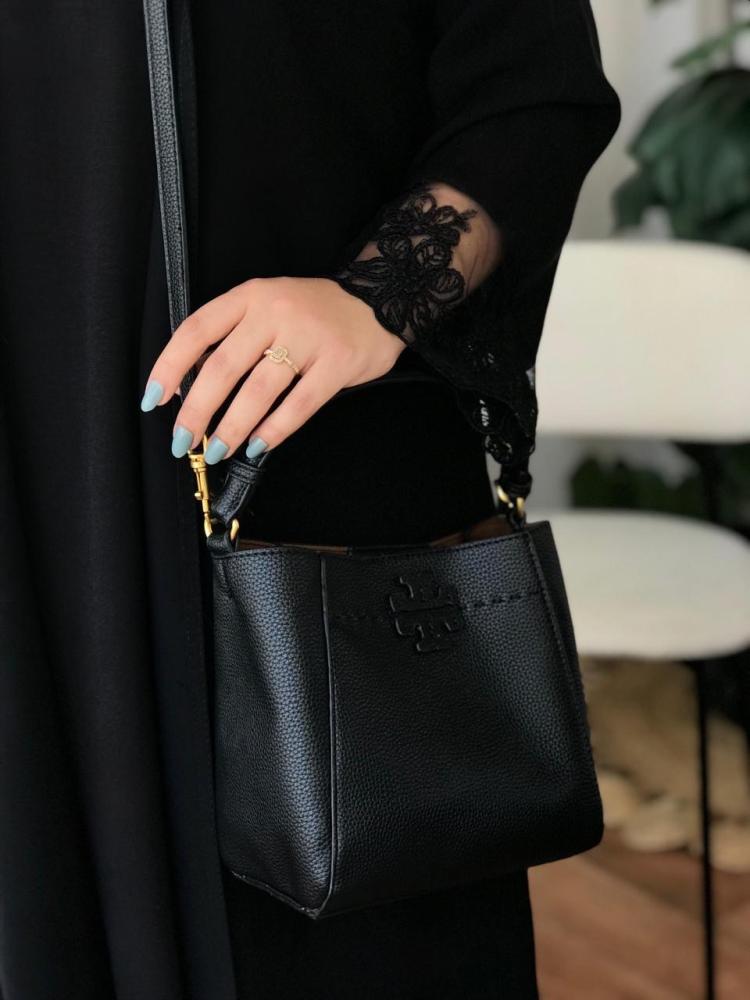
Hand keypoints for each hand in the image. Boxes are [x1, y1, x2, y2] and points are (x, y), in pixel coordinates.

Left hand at [140, 276, 406, 462]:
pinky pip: (298, 405)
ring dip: (232, 426)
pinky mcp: (336, 364)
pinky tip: (257, 446)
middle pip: (222, 366)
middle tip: (182, 441)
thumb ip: (234, 336)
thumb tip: (190, 385)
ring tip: (217, 450)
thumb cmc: (314, 313)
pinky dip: (274, 430)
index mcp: (250, 296)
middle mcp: (275, 312)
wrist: (380, 301)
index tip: (153, 400)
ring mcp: (308, 337)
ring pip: (258, 390)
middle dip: (197, 410)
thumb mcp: (267, 307)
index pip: (197, 330)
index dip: (169, 367)